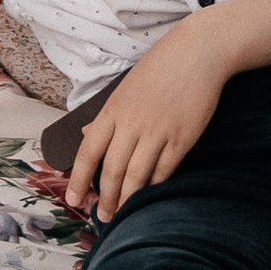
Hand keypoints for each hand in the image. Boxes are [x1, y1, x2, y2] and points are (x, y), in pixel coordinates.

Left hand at [64, 21, 235, 223]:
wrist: (198, 52)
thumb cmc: (160, 67)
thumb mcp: (125, 87)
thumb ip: (106, 114)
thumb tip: (86, 132)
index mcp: (113, 110)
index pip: (88, 151)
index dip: (78, 179)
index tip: (73, 199)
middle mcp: (132, 123)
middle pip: (112, 171)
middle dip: (105, 199)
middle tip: (103, 217)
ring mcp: (158, 131)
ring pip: (137, 176)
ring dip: (128, 199)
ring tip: (123, 213)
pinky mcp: (182, 138)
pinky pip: (165, 170)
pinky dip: (155, 186)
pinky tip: (151, 194)